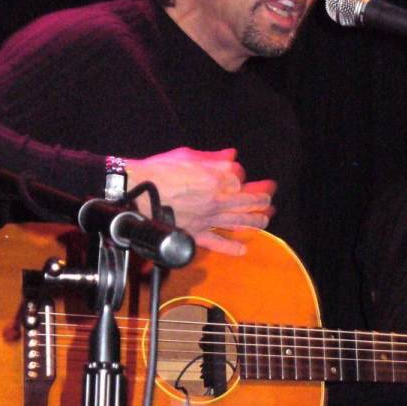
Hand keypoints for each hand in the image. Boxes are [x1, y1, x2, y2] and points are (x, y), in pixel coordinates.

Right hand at [126, 147, 274, 254]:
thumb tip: (232, 156)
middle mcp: (216, 199)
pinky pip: (217, 243)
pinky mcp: (195, 233)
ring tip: (266, 219)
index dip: (242, 176)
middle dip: (262, 199)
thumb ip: (214, 158)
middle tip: (269, 198)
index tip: (240, 175)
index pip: (240, 177)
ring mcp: (207, 218)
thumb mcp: (188, 155)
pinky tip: (242, 249)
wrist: (137, 191)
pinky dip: (231, 247)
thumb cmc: (160, 170)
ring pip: (239, 221)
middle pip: (247, 201)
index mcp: (216, 177)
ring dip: (257, 221)